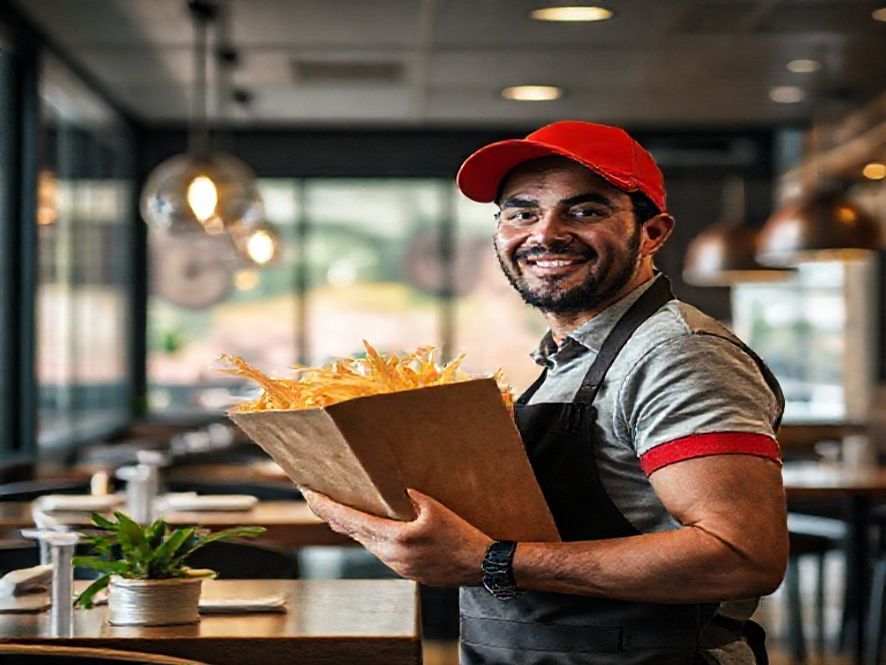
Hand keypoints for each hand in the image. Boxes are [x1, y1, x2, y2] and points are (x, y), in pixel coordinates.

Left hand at [301, 488, 492, 586]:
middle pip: (352, 532)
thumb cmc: (462, 536)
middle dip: (332, 514)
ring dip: (351, 526)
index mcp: (394, 538)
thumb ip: (409, 497)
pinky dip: (370, 536)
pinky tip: (371, 527)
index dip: (325, 506)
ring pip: (365, 542)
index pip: (349, 520)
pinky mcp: (405, 571)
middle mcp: (389, 555)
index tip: (308, 493)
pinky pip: (379, 550)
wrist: (481, 565)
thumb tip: (391, 489)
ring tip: (338, 509)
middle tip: (315, 496)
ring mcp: (396, 566)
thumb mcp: (435, 508)